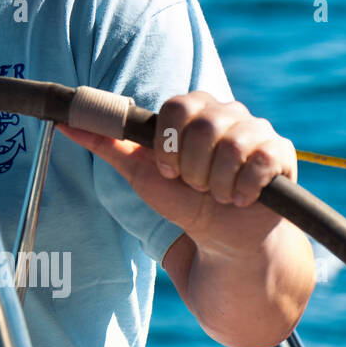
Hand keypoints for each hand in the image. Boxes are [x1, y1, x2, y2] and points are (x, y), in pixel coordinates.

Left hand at [56, 91, 297, 254]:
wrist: (223, 240)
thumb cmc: (181, 201)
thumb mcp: (139, 174)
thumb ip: (105, 144)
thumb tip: (63, 122)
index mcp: (192, 110)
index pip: (176, 107)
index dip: (168, 144)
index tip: (167, 170)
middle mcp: (226, 112)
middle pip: (205, 124)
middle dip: (191, 168)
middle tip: (193, 186)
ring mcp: (257, 130)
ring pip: (233, 145)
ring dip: (216, 183)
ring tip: (216, 195)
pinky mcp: (282, 153)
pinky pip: (261, 161)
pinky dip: (242, 189)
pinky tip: (239, 199)